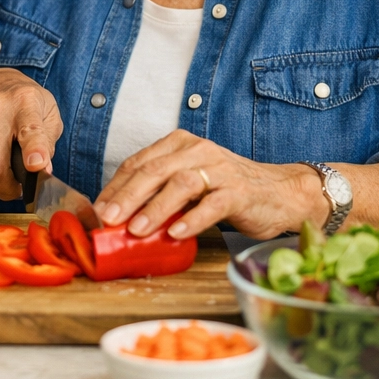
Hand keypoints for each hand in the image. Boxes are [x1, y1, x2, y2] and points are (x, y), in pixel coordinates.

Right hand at [0, 68, 62, 199]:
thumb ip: (48, 144)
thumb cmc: (25, 103)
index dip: (34, 150)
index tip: (37, 165)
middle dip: (6, 188)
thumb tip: (42, 172)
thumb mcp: (48, 114)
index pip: (30, 130)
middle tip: (15, 190)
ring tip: (4, 168)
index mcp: (25, 101)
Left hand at [94, 130, 328, 239]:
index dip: (116, 186)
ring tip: (136, 230)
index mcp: (179, 144)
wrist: (280, 192)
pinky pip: (212, 205)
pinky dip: (192, 220)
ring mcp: (219, 169)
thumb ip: (160, 190)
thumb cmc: (226, 189)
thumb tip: (120, 215)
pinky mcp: (239, 191)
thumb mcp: (188, 182)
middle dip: (128, 196)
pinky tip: (176, 234)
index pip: (139, 163)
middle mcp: (197, 150)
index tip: (99, 209)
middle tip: (108, 218)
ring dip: (155, 208)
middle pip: (154, 171)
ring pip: (180, 185)